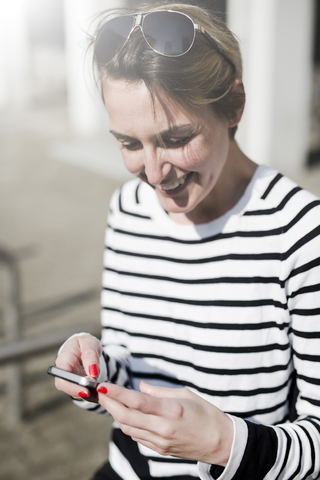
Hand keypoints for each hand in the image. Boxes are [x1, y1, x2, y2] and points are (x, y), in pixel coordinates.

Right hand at [55, 334, 101, 400]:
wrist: (86, 347)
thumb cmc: (85, 344)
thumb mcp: (90, 344)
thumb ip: (91, 356)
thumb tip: (93, 373)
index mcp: (64, 359)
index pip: (61, 376)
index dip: (71, 386)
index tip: (85, 390)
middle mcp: (63, 372)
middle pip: (65, 387)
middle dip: (80, 392)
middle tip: (94, 392)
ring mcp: (69, 380)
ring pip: (75, 392)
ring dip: (87, 394)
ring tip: (99, 392)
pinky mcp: (76, 385)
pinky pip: (82, 392)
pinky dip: (91, 394)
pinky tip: (99, 392)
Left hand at [97, 381, 232, 465]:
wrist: (221, 443)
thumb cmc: (206, 414)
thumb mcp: (186, 395)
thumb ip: (159, 391)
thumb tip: (140, 387)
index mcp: (172, 410)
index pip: (137, 401)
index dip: (117, 393)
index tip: (103, 385)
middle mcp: (164, 428)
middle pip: (126, 417)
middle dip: (109, 404)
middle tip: (99, 392)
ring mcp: (161, 442)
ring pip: (129, 429)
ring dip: (116, 414)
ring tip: (108, 401)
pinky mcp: (160, 450)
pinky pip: (137, 437)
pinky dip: (128, 425)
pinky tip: (125, 415)